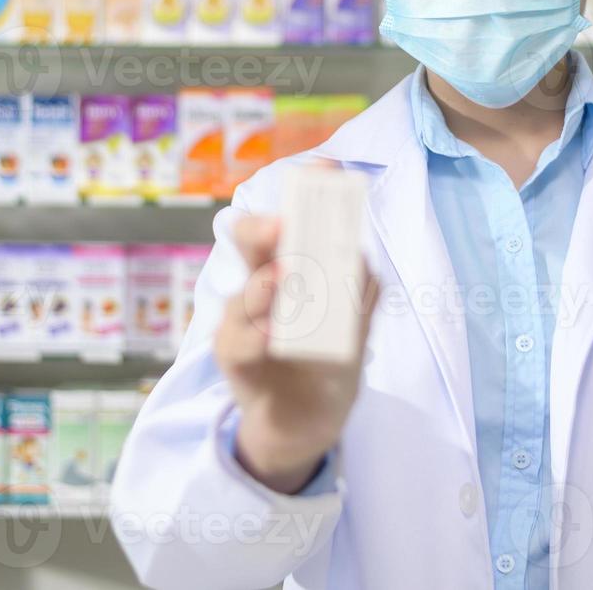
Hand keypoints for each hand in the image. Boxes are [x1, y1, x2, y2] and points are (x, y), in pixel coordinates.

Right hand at [214, 214, 378, 494]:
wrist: (308, 421)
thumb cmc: (329, 360)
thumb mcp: (355, 324)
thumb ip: (360, 289)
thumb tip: (359, 257)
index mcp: (294, 264)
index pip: (294, 220)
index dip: (305, 192)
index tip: (325, 171)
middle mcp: (263, 283)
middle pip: (250, 241)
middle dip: (263, 229)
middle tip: (281, 227)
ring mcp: (243, 318)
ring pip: (244, 292)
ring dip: (264, 286)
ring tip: (284, 281)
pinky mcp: (232, 354)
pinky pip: (240, 341)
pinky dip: (258, 337)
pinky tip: (275, 338)